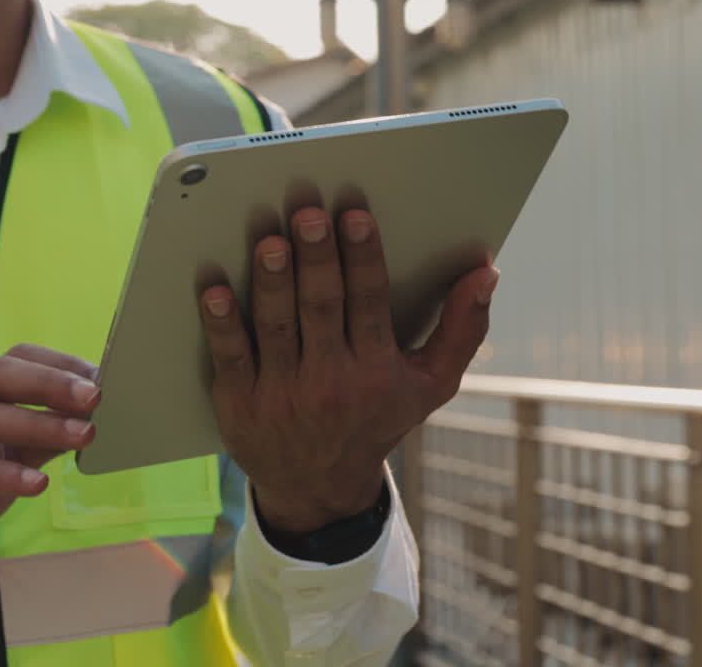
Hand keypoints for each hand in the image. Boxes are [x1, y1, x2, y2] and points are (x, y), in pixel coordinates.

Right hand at [0, 344, 98, 586]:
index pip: (9, 362)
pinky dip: (3, 473)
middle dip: (49, 382)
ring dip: (38, 423)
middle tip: (96, 396)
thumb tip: (86, 424)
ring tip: (83, 435)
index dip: (55, 364)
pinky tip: (37, 483)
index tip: (100, 375)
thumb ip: (33, 443)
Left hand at [199, 207, 497, 535]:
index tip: (355, 215)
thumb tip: (487, 271)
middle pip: (322, 307)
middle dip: (316, 258)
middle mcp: (331, 380)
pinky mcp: (240, 404)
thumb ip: (462, 328)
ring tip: (270, 241)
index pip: (369, 302)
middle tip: (308, 212)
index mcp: (377, 368)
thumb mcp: (430, 385)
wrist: (319, 488)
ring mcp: (283, 392)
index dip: (362, 257)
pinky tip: (214, 289)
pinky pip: (230, 357)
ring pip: (277, 327)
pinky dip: (222, 324)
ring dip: (272, 282)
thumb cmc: (376, 420)